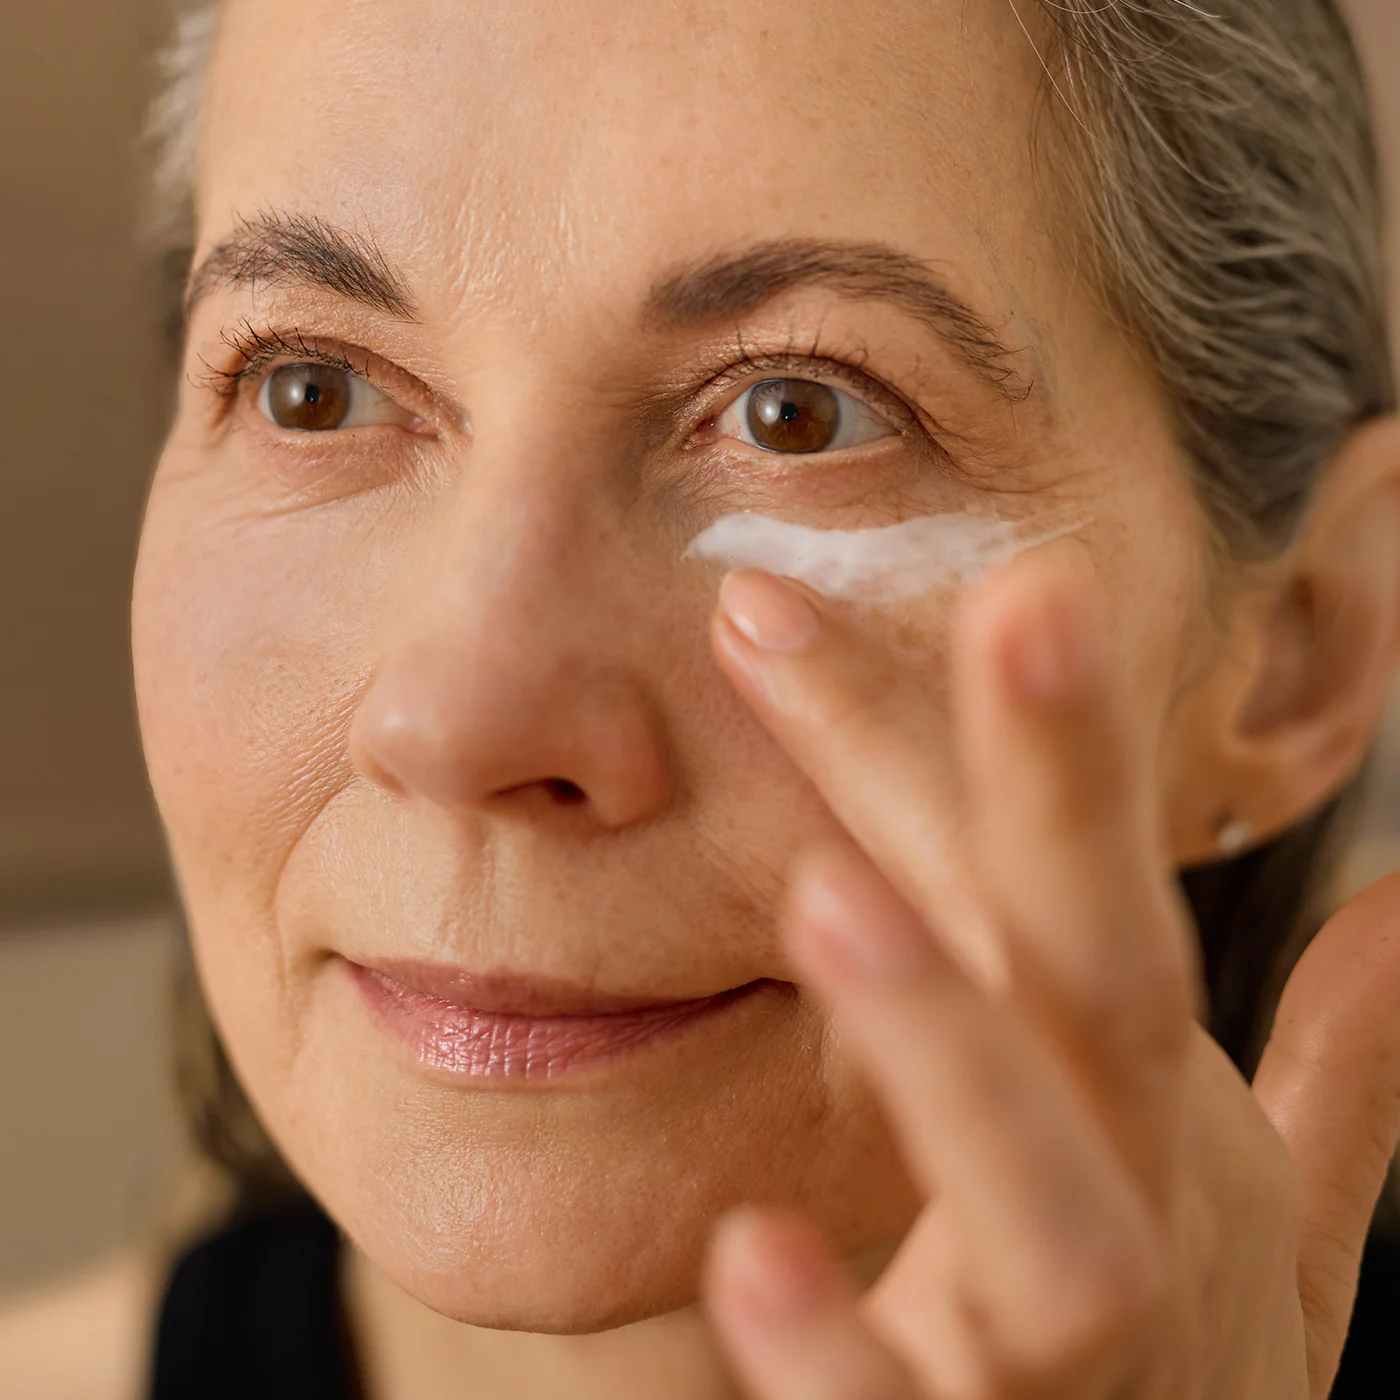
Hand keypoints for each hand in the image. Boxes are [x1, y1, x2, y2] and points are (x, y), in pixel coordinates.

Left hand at [699, 549, 1399, 1398]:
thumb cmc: (1185, 1376)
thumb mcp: (1262, 1220)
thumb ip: (1332, 1067)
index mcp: (1154, 1108)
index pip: (1069, 885)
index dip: (1009, 733)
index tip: (814, 598)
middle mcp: (1131, 1199)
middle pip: (1099, 972)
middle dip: (1064, 789)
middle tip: (1018, 607)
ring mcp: (1068, 1348)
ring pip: (1044, 1193)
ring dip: (951, 1042)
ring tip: (833, 897)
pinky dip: (840, 1349)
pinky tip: (755, 1253)